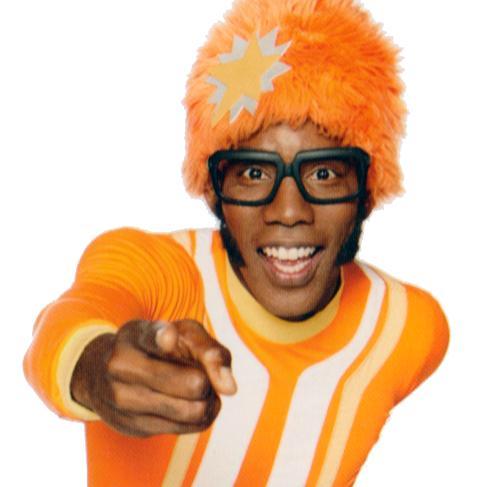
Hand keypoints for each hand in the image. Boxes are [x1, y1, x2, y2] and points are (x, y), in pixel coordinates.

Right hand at [70, 319, 236, 436]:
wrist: (105, 373)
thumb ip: (210, 351)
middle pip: (194, 384)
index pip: (153, 337)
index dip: (164, 338)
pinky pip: (186, 428)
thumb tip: (230, 388)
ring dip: (207, 402)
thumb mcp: (183, 334)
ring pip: (193, 411)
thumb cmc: (157, 348)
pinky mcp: (131, 426)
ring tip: (198, 390)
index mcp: (137, 334)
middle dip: (208, 381)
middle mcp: (122, 364)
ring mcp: (122, 398)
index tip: (169, 337)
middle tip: (202, 374)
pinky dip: (198, 417)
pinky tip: (189, 405)